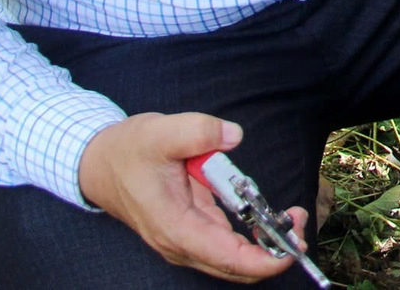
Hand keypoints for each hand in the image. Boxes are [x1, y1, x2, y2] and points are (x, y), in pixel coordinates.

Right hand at [78, 112, 309, 282]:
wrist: (100, 163)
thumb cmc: (128, 151)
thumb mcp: (160, 132)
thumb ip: (197, 131)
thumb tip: (233, 135)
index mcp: (174, 227)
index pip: (226, 258)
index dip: (263, 260)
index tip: (292, 246)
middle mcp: (180, 243)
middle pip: (234, 267)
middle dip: (273, 252)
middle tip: (300, 219)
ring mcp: (186, 240)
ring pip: (232, 259)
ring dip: (265, 243)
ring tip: (292, 215)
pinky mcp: (191, 230)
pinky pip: (226, 243)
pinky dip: (251, 234)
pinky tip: (269, 214)